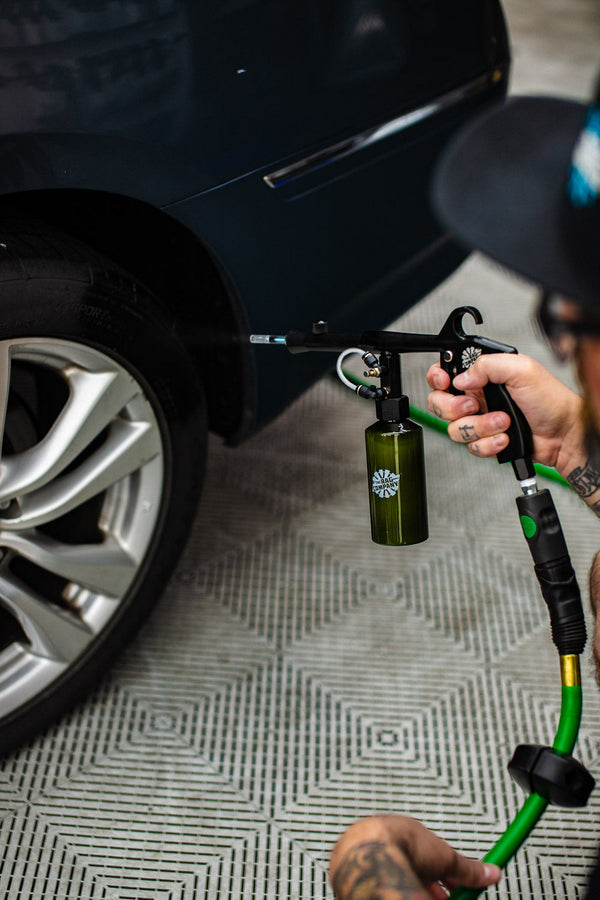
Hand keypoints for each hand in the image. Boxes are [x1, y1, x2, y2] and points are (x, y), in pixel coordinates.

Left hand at [329, 815, 500, 899]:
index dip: (444, 879)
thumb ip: (468, 868)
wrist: (371, 851)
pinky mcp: (359, 879)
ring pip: (399, 881)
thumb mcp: (445, 856)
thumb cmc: (400, 843)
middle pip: (414, 874)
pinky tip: (403, 897)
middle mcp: (390, 848)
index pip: (430, 860)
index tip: (455, 892)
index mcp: (407, 836)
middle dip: (431, 891)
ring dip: (416, 892)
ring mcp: (374, 862)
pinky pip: (383, 888)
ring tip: (422, 899)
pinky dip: (396, 893)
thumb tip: (491, 872)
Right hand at [426, 353, 581, 473]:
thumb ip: (487, 365)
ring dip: (481, 427)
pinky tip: (505, 438)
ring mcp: (481, 420)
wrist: (563, 434)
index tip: (444, 382)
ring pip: (455, 429)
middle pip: (440, 403)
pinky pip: (472, 447)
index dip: (437, 378)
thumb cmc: (550, 400)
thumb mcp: (522, 369)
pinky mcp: (486, 440)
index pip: (445, 373)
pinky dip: (489, 444)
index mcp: (483, 375)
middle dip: (454, 408)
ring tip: (503, 422)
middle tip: (474, 406)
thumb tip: (461, 377)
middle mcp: (478, 397)